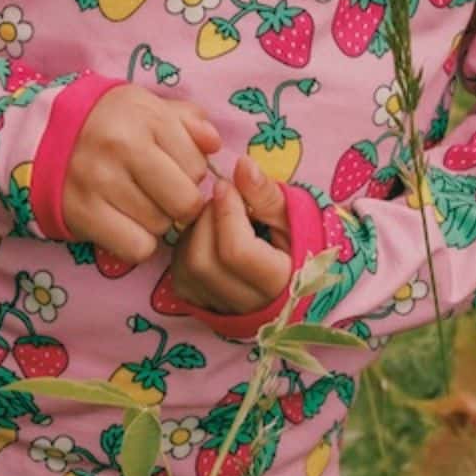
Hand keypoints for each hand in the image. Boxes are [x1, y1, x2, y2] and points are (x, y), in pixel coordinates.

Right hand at [58, 84, 222, 265]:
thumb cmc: (107, 122)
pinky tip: (125, 224)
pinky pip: (135, 248)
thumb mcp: (146, 106)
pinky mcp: (82, 213)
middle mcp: (122, 146)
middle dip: (179, 203)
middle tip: (162, 194)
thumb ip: (188, 120)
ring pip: (160, 226)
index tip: (173, 170)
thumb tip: (214, 145)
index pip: (198, 165)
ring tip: (137, 203)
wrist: (42, 136)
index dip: (191, 173)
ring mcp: (100, 181)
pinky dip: (136, 242)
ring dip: (155, 221)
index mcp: (145, 116)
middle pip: (184, 201)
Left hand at [168, 155, 292, 315]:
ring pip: (187, 272)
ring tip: (213, 216)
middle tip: (217, 199)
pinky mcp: (203, 308)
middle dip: (205, 222)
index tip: (226, 186)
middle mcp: (249, 305)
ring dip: (192, 235)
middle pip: (204, 263)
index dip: (226, 212)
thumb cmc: (295, 241)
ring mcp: (223, 310)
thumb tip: (242, 165)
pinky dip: (185, 250)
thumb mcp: (290, 215)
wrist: (292, 277)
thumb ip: (265, 193)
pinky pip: (181, 278)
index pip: (236, 251)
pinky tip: (204, 235)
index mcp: (280, 283)